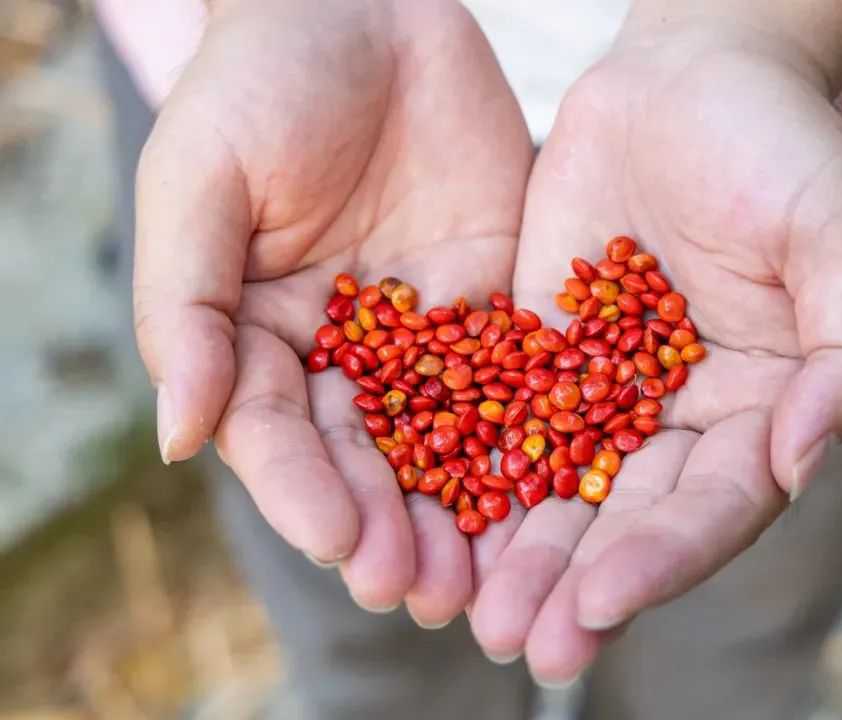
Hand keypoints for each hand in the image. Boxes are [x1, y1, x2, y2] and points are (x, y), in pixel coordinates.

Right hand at [133, 0, 532, 621]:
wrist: (363, 8)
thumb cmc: (259, 86)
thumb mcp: (198, 184)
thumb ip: (184, 307)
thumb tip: (178, 439)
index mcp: (259, 339)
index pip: (280, 438)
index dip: (307, 495)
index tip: (343, 544)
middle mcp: (344, 354)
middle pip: (368, 460)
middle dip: (394, 528)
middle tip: (430, 594)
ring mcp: (423, 334)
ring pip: (445, 439)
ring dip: (464, 511)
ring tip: (489, 577)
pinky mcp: (493, 302)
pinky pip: (515, 375)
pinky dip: (530, 434)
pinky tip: (554, 485)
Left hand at [469, 13, 841, 680]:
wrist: (693, 76)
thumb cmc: (784, 146)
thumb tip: (802, 463)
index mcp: (764, 411)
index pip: (715, 506)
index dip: (662, 560)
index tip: (598, 603)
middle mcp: (683, 418)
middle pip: (628, 519)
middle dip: (574, 585)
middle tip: (521, 645)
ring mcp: (608, 389)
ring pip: (558, 487)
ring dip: (515, 553)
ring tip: (467, 613)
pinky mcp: (542, 350)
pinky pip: (504, 417)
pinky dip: (470, 469)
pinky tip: (429, 516)